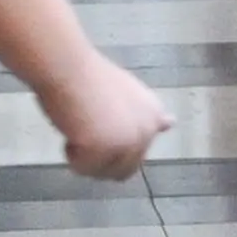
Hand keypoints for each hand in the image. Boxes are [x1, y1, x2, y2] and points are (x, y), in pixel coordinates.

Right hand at [38, 50, 170, 180]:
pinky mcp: (103, 149)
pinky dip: (72, 155)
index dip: (117, 144)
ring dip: (86, 158)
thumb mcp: (126, 92)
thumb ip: (146, 114)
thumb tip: (171, 123)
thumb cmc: (85, 73)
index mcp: (152, 115)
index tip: (104, 131)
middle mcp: (146, 132)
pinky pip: (84, 168)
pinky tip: (69, 127)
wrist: (65, 63)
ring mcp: (126, 142)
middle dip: (101, 158)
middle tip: (83, 131)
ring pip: (104, 173)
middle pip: (123, 170)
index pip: (140, 151)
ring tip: (76, 125)